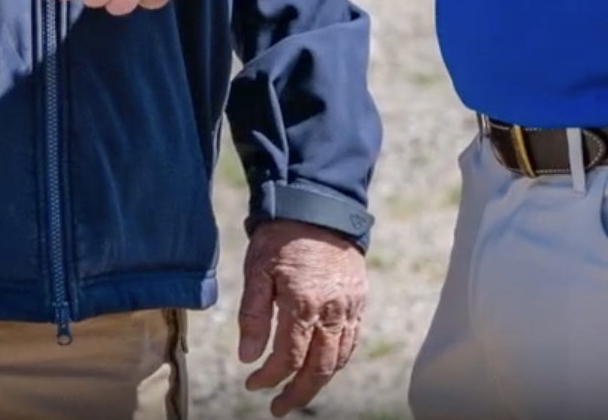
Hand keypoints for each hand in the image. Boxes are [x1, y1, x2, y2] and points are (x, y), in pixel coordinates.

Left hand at [238, 219, 365, 415]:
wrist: (318, 207)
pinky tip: (320, 369)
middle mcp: (332, 311)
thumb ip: (253, 316)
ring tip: (297, 395)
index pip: (288, 357)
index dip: (270, 377)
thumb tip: (248, 357)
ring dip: (318, 383)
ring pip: (338, 360)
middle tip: (278, 408)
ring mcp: (349, 308)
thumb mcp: (257, 271)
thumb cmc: (281, 238)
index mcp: (303, 303)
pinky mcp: (359, 303)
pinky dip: (336, 362)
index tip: (253, 385)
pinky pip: (351, 342)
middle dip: (298, 393)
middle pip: (319, 368)